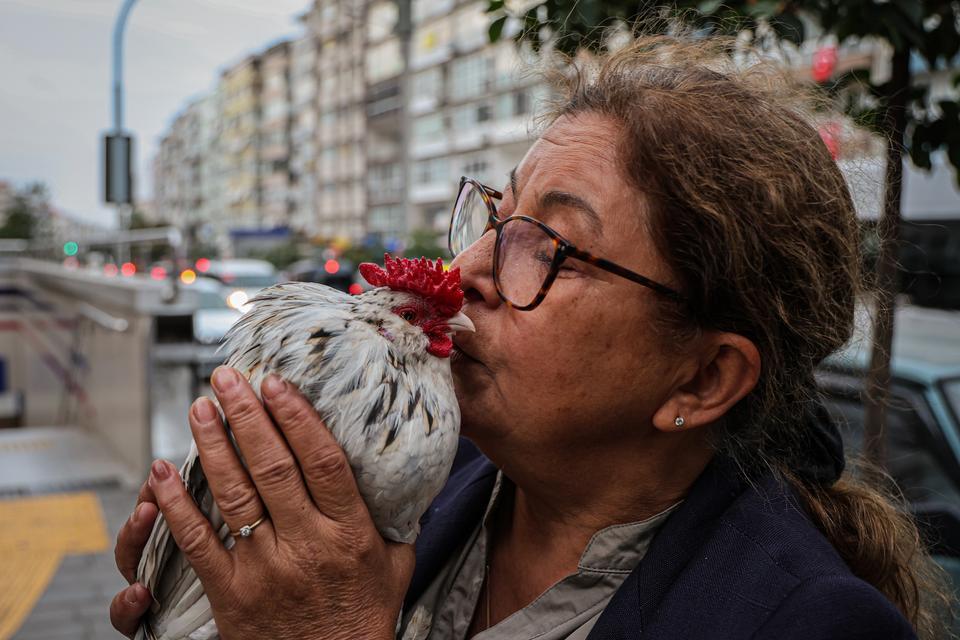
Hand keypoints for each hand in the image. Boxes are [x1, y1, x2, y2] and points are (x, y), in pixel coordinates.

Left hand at [111, 367, 414, 639]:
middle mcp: (307, 545)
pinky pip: (197, 541)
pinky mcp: (231, 592)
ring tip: (199, 407)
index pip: (322, 461)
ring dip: (213, 446)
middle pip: (272, 467)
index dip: (297, 417)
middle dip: (246, 416)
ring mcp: (266, 568)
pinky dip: (176, 504)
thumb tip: (400, 469)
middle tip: (227, 378)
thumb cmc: (365, 615)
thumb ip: (394, 516)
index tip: (277, 383)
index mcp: (349, 533)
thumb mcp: (397, 563)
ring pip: (233, 494)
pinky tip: (163, 471)